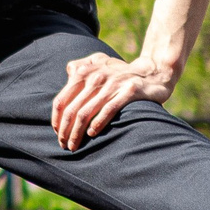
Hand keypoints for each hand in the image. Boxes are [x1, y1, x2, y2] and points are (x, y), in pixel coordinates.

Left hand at [51, 51, 175, 151]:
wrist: (153, 73)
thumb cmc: (121, 73)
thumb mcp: (99, 64)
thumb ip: (81, 68)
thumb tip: (67, 75)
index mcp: (85, 71)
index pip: (62, 99)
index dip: (57, 119)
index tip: (58, 133)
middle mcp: (96, 76)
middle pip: (72, 109)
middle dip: (65, 130)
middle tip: (64, 144)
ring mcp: (113, 83)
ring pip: (86, 112)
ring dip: (77, 132)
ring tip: (74, 145)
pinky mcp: (129, 91)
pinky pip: (108, 109)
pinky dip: (97, 123)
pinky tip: (92, 134)